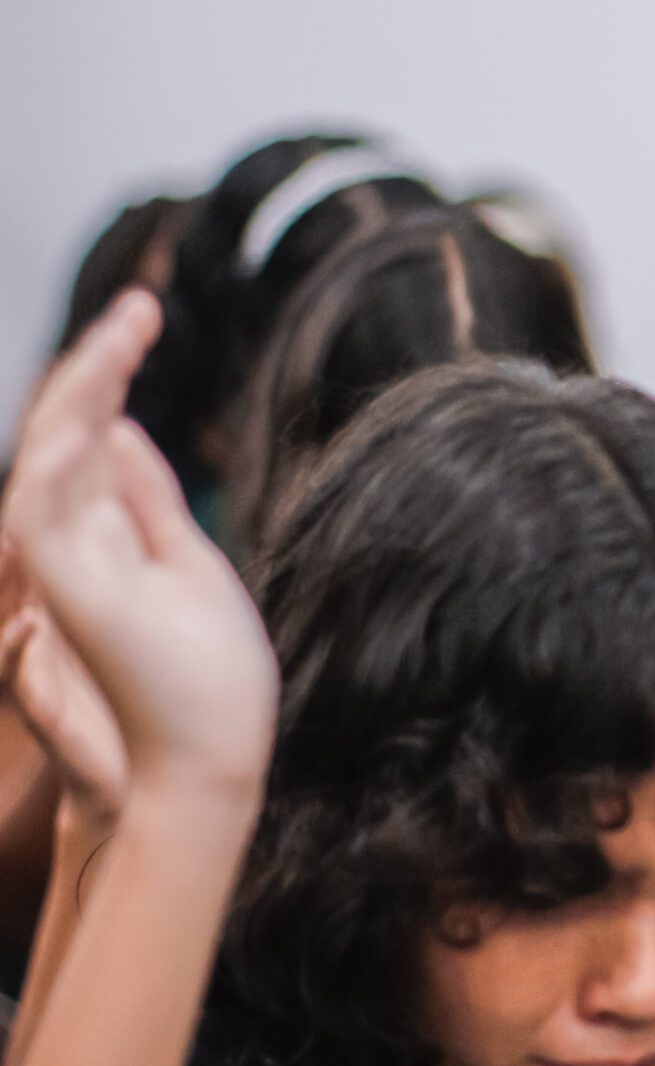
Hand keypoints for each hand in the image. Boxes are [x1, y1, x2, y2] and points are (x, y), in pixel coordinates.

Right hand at [0, 292, 276, 796]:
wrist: (202, 760)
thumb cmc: (200, 677)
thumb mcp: (181, 560)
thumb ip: (142, 497)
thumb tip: (125, 426)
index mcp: (97, 532)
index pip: (89, 434)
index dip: (108, 372)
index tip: (144, 312)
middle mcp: (67, 543)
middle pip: (65, 433)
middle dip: (96, 365)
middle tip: (140, 305)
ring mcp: (58, 565)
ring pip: (46, 457)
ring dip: (81, 390)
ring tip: (120, 338)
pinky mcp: (63, 590)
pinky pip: (42, 509)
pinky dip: (61, 454)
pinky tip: (93, 406)